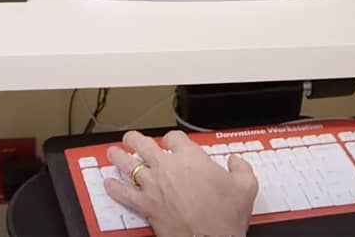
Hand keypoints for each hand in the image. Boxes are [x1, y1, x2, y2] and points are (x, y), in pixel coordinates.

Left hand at [104, 130, 257, 236]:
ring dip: (118, 157)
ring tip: (113, 153)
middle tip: (132, 139)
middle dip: (135, 139)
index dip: (172, 139)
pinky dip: (113, 188)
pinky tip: (109, 184)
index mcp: (191, 158)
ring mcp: (153, 185)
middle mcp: (168, 167)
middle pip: (143, 144)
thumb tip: (236, 162)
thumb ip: (241, 168)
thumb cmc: (224, 216)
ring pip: (128, 164)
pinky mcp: (145, 205)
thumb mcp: (246, 187)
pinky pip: (123, 193)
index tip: (172, 143)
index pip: (174, 137)